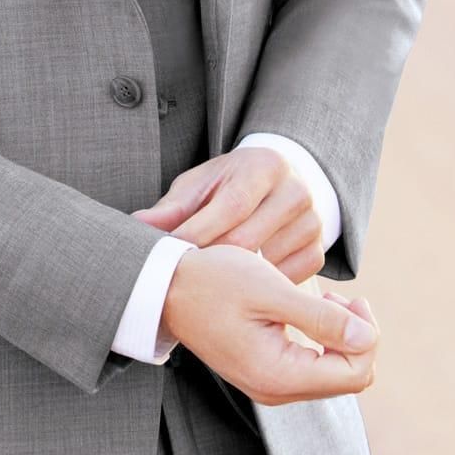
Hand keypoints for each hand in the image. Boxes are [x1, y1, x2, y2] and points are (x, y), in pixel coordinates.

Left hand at [132, 145, 324, 283]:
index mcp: (264, 166)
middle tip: (183, 274)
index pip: (230, 207)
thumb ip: (172, 207)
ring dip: (234, 278)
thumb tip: (136, 225)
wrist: (276, 182)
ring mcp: (312, 222)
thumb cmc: (229, 184)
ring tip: (208, 282)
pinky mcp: (318, 249)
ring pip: (266, 265)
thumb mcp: (201, 185)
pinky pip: (286, 279)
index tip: (168, 253)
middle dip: (210, 261)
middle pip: (248, 240)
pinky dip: (261, 288)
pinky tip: (241, 285)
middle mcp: (296, 190)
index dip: (197, 233)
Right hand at [160, 246, 378, 404]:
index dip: (367, 335)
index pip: (356, 373)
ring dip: (340, 337)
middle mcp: (276, 391)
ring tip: (323, 300)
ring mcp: (270, 385)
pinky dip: (322, 340)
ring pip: (335, 374)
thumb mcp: (270, 290)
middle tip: (339, 297)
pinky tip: (310, 311)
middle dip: (357, 337)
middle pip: (350, 378)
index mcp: (278, 375)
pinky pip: (313, 368)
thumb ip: (321, 317)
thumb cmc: (213, 281)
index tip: (350, 297)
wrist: (165, 288)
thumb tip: (367, 337)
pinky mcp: (265, 373)